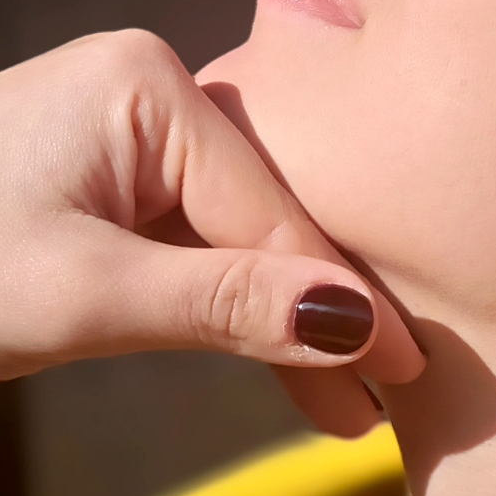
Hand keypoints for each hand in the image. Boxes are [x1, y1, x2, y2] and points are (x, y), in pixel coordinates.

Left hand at [0, 30, 423, 434]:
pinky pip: (201, 242)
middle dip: (324, 312)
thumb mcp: (84, 297)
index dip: (344, 298)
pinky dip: (234, 305)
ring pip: (243, 235)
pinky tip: (287, 364)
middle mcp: (153, 89)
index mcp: (148, 84)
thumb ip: (224, 303)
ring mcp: (134, 131)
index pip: (273, 208)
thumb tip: (356, 323)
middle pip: (272, 213)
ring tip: (345, 411)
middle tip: (392, 403)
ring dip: (286, 320)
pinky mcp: (115, 177)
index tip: (410, 373)